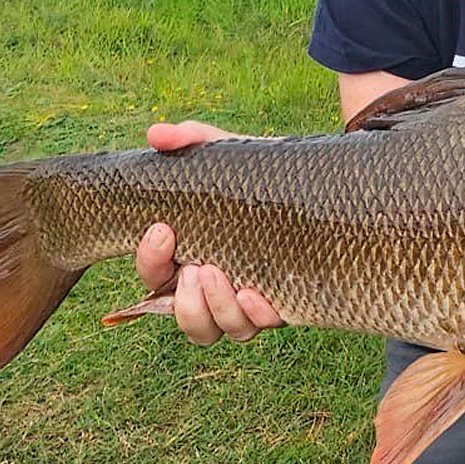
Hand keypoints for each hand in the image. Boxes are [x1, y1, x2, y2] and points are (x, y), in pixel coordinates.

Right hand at [136, 121, 284, 343]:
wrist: (314, 180)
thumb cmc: (259, 173)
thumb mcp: (227, 153)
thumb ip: (192, 141)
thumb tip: (156, 133)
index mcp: (189, 254)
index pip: (154, 274)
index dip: (150, 260)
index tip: (163, 229)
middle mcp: (214, 286)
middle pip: (185, 319)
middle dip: (186, 301)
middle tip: (198, 268)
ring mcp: (247, 299)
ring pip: (220, 330)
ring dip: (218, 309)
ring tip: (225, 276)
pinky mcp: (283, 302)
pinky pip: (261, 325)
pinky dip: (257, 315)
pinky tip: (259, 295)